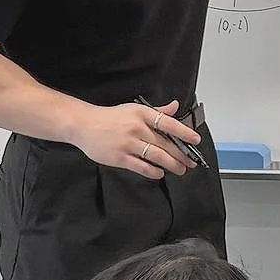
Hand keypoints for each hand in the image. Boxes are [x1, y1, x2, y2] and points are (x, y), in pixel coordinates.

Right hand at [67, 101, 200, 178]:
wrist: (84, 125)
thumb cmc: (110, 117)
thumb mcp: (134, 109)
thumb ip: (156, 111)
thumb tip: (174, 107)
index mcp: (142, 114)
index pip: (169, 123)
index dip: (184, 132)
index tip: (195, 140)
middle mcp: (137, 128)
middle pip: (165, 143)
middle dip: (181, 155)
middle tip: (190, 162)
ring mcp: (128, 144)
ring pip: (156, 156)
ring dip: (171, 165)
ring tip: (180, 170)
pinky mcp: (120, 157)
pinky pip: (141, 166)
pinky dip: (153, 171)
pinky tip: (160, 173)